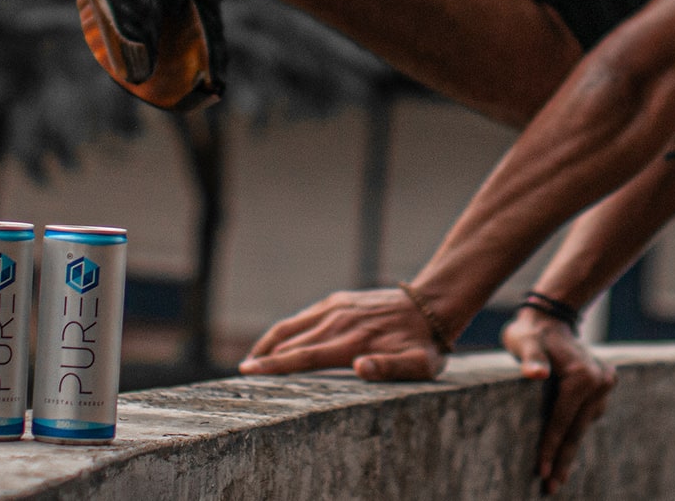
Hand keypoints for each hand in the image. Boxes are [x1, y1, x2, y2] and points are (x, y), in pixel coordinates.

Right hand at [239, 288, 447, 380]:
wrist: (432, 305)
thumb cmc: (424, 345)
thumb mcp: (418, 365)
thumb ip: (390, 369)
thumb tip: (361, 368)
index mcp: (353, 343)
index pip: (305, 356)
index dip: (274, 366)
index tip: (248, 372)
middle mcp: (339, 322)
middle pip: (290, 341)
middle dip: (263, 357)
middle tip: (242, 374)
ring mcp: (337, 308)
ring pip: (292, 325)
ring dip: (269, 342)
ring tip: (252, 359)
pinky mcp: (339, 300)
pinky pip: (304, 316)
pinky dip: (286, 329)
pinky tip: (280, 341)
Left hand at [503, 308, 615, 494]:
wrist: (550, 317)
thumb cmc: (529, 333)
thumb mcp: (522, 341)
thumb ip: (529, 358)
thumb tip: (534, 374)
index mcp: (581, 375)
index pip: (562, 420)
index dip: (550, 447)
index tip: (541, 472)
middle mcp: (599, 381)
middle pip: (577, 428)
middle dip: (563, 459)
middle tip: (551, 487)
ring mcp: (605, 383)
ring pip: (584, 425)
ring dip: (570, 449)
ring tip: (558, 475)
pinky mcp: (604, 385)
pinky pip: (588, 416)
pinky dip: (576, 431)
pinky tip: (566, 450)